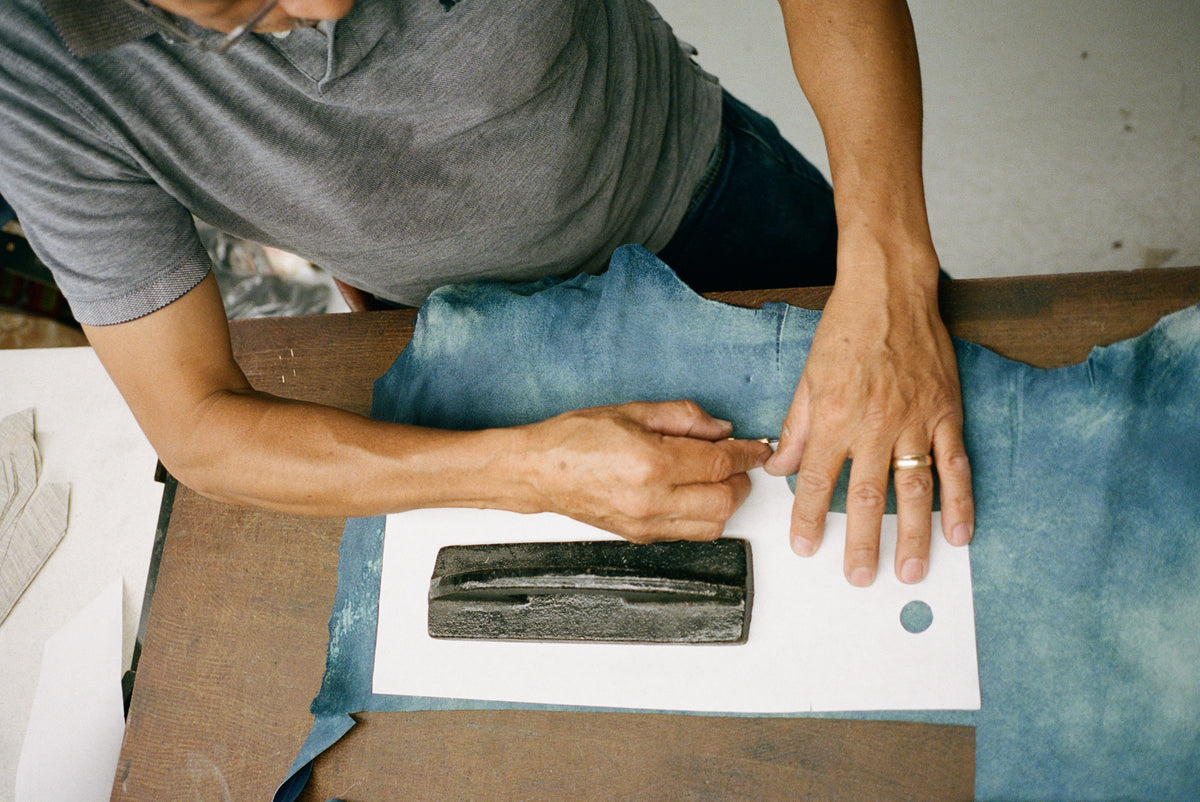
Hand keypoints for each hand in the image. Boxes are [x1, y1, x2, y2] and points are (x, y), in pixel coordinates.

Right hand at [522, 400, 772, 541]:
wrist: (539, 471)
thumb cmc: (575, 438)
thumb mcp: (633, 411)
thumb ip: (683, 418)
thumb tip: (721, 429)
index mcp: (651, 463)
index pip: (719, 464)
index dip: (746, 454)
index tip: (758, 448)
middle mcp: (651, 500)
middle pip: (724, 501)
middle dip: (741, 480)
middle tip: (739, 462)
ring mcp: (645, 524)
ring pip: (712, 526)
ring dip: (725, 502)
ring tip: (718, 479)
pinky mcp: (640, 537)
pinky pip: (688, 534)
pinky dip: (703, 516)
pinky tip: (695, 494)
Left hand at [764, 258, 974, 585]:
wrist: (890, 290)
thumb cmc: (847, 329)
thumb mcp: (807, 378)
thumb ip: (797, 429)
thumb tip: (781, 467)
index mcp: (834, 418)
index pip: (815, 482)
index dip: (807, 518)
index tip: (805, 547)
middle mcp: (874, 425)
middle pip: (865, 498)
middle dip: (860, 543)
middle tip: (859, 576)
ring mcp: (915, 421)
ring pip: (913, 491)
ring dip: (912, 536)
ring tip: (908, 569)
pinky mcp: (946, 413)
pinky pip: (954, 466)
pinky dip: (959, 502)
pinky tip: (958, 532)